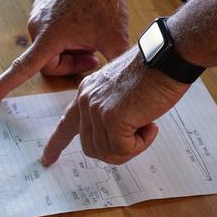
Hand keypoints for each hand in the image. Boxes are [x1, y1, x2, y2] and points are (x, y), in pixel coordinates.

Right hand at [0, 0, 129, 103]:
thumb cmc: (108, 3)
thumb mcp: (117, 41)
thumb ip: (113, 68)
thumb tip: (113, 90)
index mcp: (51, 37)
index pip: (23, 68)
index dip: (4, 86)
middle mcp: (37, 25)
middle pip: (48, 62)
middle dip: (70, 63)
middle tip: (93, 56)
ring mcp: (37, 12)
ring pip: (49, 46)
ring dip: (69, 48)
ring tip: (90, 36)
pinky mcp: (41, 3)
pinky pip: (49, 29)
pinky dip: (66, 33)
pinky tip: (84, 21)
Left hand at [41, 47, 189, 165]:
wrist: (168, 57)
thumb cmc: (155, 73)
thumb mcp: (124, 92)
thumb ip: (112, 111)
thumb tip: (116, 139)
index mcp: (88, 92)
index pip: (66, 123)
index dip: (57, 144)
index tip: (47, 159)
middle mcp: (87, 100)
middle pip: (91, 148)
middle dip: (116, 151)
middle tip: (139, 137)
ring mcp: (97, 110)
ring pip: (108, 153)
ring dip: (133, 147)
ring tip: (147, 126)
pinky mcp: (112, 119)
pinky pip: (124, 150)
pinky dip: (141, 144)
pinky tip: (151, 125)